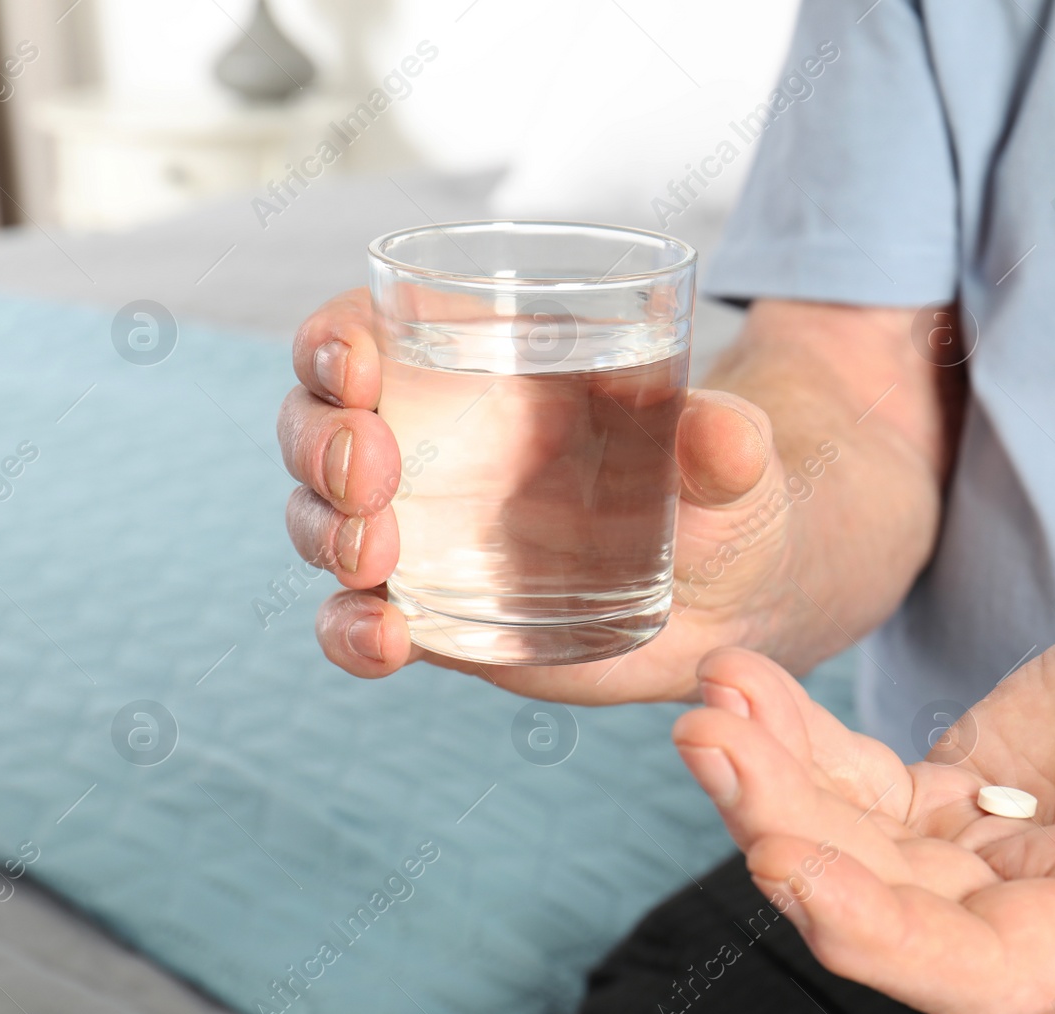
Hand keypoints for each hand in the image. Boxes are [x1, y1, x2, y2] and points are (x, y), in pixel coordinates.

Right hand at [278, 288, 802, 703]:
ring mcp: (420, 531)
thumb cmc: (721, 494)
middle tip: (372, 477)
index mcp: (480, 366)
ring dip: (327, 533)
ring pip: (322, 518)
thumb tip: (723, 435)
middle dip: (322, 444)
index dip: (334, 341)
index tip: (358, 366)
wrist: (727, 597)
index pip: (365, 332)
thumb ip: (729, 442)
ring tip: (374, 560)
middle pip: (318, 424)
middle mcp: (429, 442)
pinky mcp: (430, 610)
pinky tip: (383, 641)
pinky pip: (358, 619)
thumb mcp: (736, 460)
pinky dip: (350, 632)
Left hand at [672, 595, 1054, 1013]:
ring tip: (711, 707)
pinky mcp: (942, 801)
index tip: (786, 865)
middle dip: (789, 836)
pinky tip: (743, 685)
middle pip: (881, 906)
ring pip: (849, 842)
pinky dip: (794, 738)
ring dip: (770, 782)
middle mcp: (1028, 913)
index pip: (976, 968)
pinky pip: (851, 780)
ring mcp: (974, 859)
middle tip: (713, 749)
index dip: (877, 933)